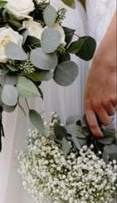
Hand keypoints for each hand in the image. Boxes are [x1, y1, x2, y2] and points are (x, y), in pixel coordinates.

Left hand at [85, 13, 116, 136]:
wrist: (104, 67)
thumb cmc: (96, 78)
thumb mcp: (90, 92)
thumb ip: (92, 104)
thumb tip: (97, 117)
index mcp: (88, 104)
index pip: (91, 122)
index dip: (96, 131)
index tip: (99, 135)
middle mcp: (96, 105)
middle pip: (106, 121)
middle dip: (108, 117)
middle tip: (107, 107)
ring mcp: (106, 102)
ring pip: (113, 113)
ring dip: (112, 107)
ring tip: (108, 94)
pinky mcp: (114, 99)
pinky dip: (116, 101)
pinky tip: (113, 92)